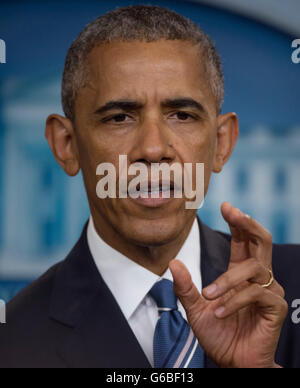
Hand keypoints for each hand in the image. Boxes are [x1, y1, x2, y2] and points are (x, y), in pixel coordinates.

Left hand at [169, 202, 287, 367]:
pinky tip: (219, 312)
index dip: (237, 222)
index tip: (226, 205)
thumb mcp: (195, 309)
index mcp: (240, 273)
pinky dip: (234, 301)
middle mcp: (257, 277)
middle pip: (261, 240)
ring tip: (208, 297)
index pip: (243, 240)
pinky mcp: (275, 307)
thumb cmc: (218, 334)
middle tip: (233, 211)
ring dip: (227, 281)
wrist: (232, 363)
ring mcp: (268, 291)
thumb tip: (173, 262)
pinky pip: (256, 294)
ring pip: (253, 268)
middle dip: (247, 223)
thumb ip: (185, 287)